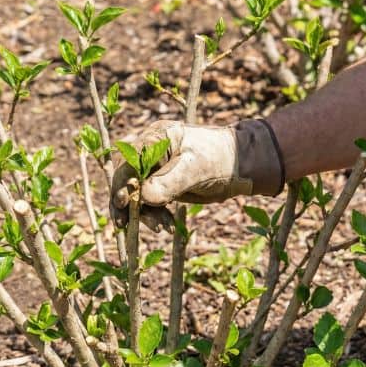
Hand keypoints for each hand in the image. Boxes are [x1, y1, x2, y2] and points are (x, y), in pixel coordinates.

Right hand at [110, 119, 283, 229]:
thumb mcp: (196, 169)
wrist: (243, 167)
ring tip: (161, 228)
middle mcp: (152, 152)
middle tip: (126, 225)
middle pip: (127, 179)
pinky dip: (155, 216)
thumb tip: (143, 197)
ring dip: (144, 214)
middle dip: (128, 203)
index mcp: (157, 138)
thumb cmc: (222, 158)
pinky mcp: (164, 185)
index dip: (122, 182)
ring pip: (137, 195)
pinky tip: (167, 227)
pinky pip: (151, 203)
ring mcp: (157, 170)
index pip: (129, 161)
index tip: (123, 203)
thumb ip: (169, 182)